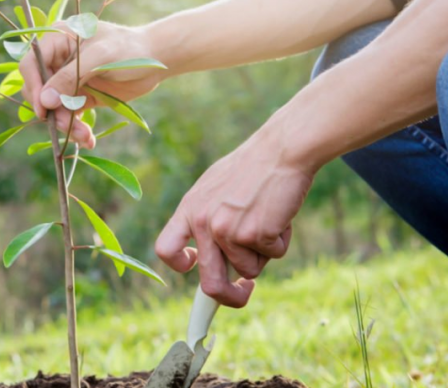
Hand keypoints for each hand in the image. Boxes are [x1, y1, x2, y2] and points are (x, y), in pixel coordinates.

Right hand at [18, 21, 166, 147]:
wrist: (156, 60)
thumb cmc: (129, 49)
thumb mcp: (100, 58)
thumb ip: (71, 77)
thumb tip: (45, 101)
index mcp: (58, 40)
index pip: (31, 64)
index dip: (34, 86)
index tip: (43, 109)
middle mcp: (59, 61)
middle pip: (40, 90)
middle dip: (52, 111)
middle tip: (66, 126)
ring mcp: (68, 80)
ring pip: (54, 108)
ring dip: (66, 124)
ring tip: (85, 137)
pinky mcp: (80, 97)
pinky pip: (69, 116)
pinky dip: (76, 129)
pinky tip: (88, 139)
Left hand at [154, 128, 313, 307]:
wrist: (282, 150)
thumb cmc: (253, 168)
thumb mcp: (215, 188)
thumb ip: (207, 218)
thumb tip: (209, 256)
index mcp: (189, 209)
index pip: (166, 249)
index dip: (179, 265)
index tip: (195, 266)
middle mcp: (204, 223)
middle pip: (209, 283)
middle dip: (229, 298)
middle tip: (244, 293)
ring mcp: (229, 231)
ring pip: (250, 268)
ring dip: (264, 252)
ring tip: (269, 217)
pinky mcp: (257, 234)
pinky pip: (274, 255)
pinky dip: (281, 241)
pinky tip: (281, 214)